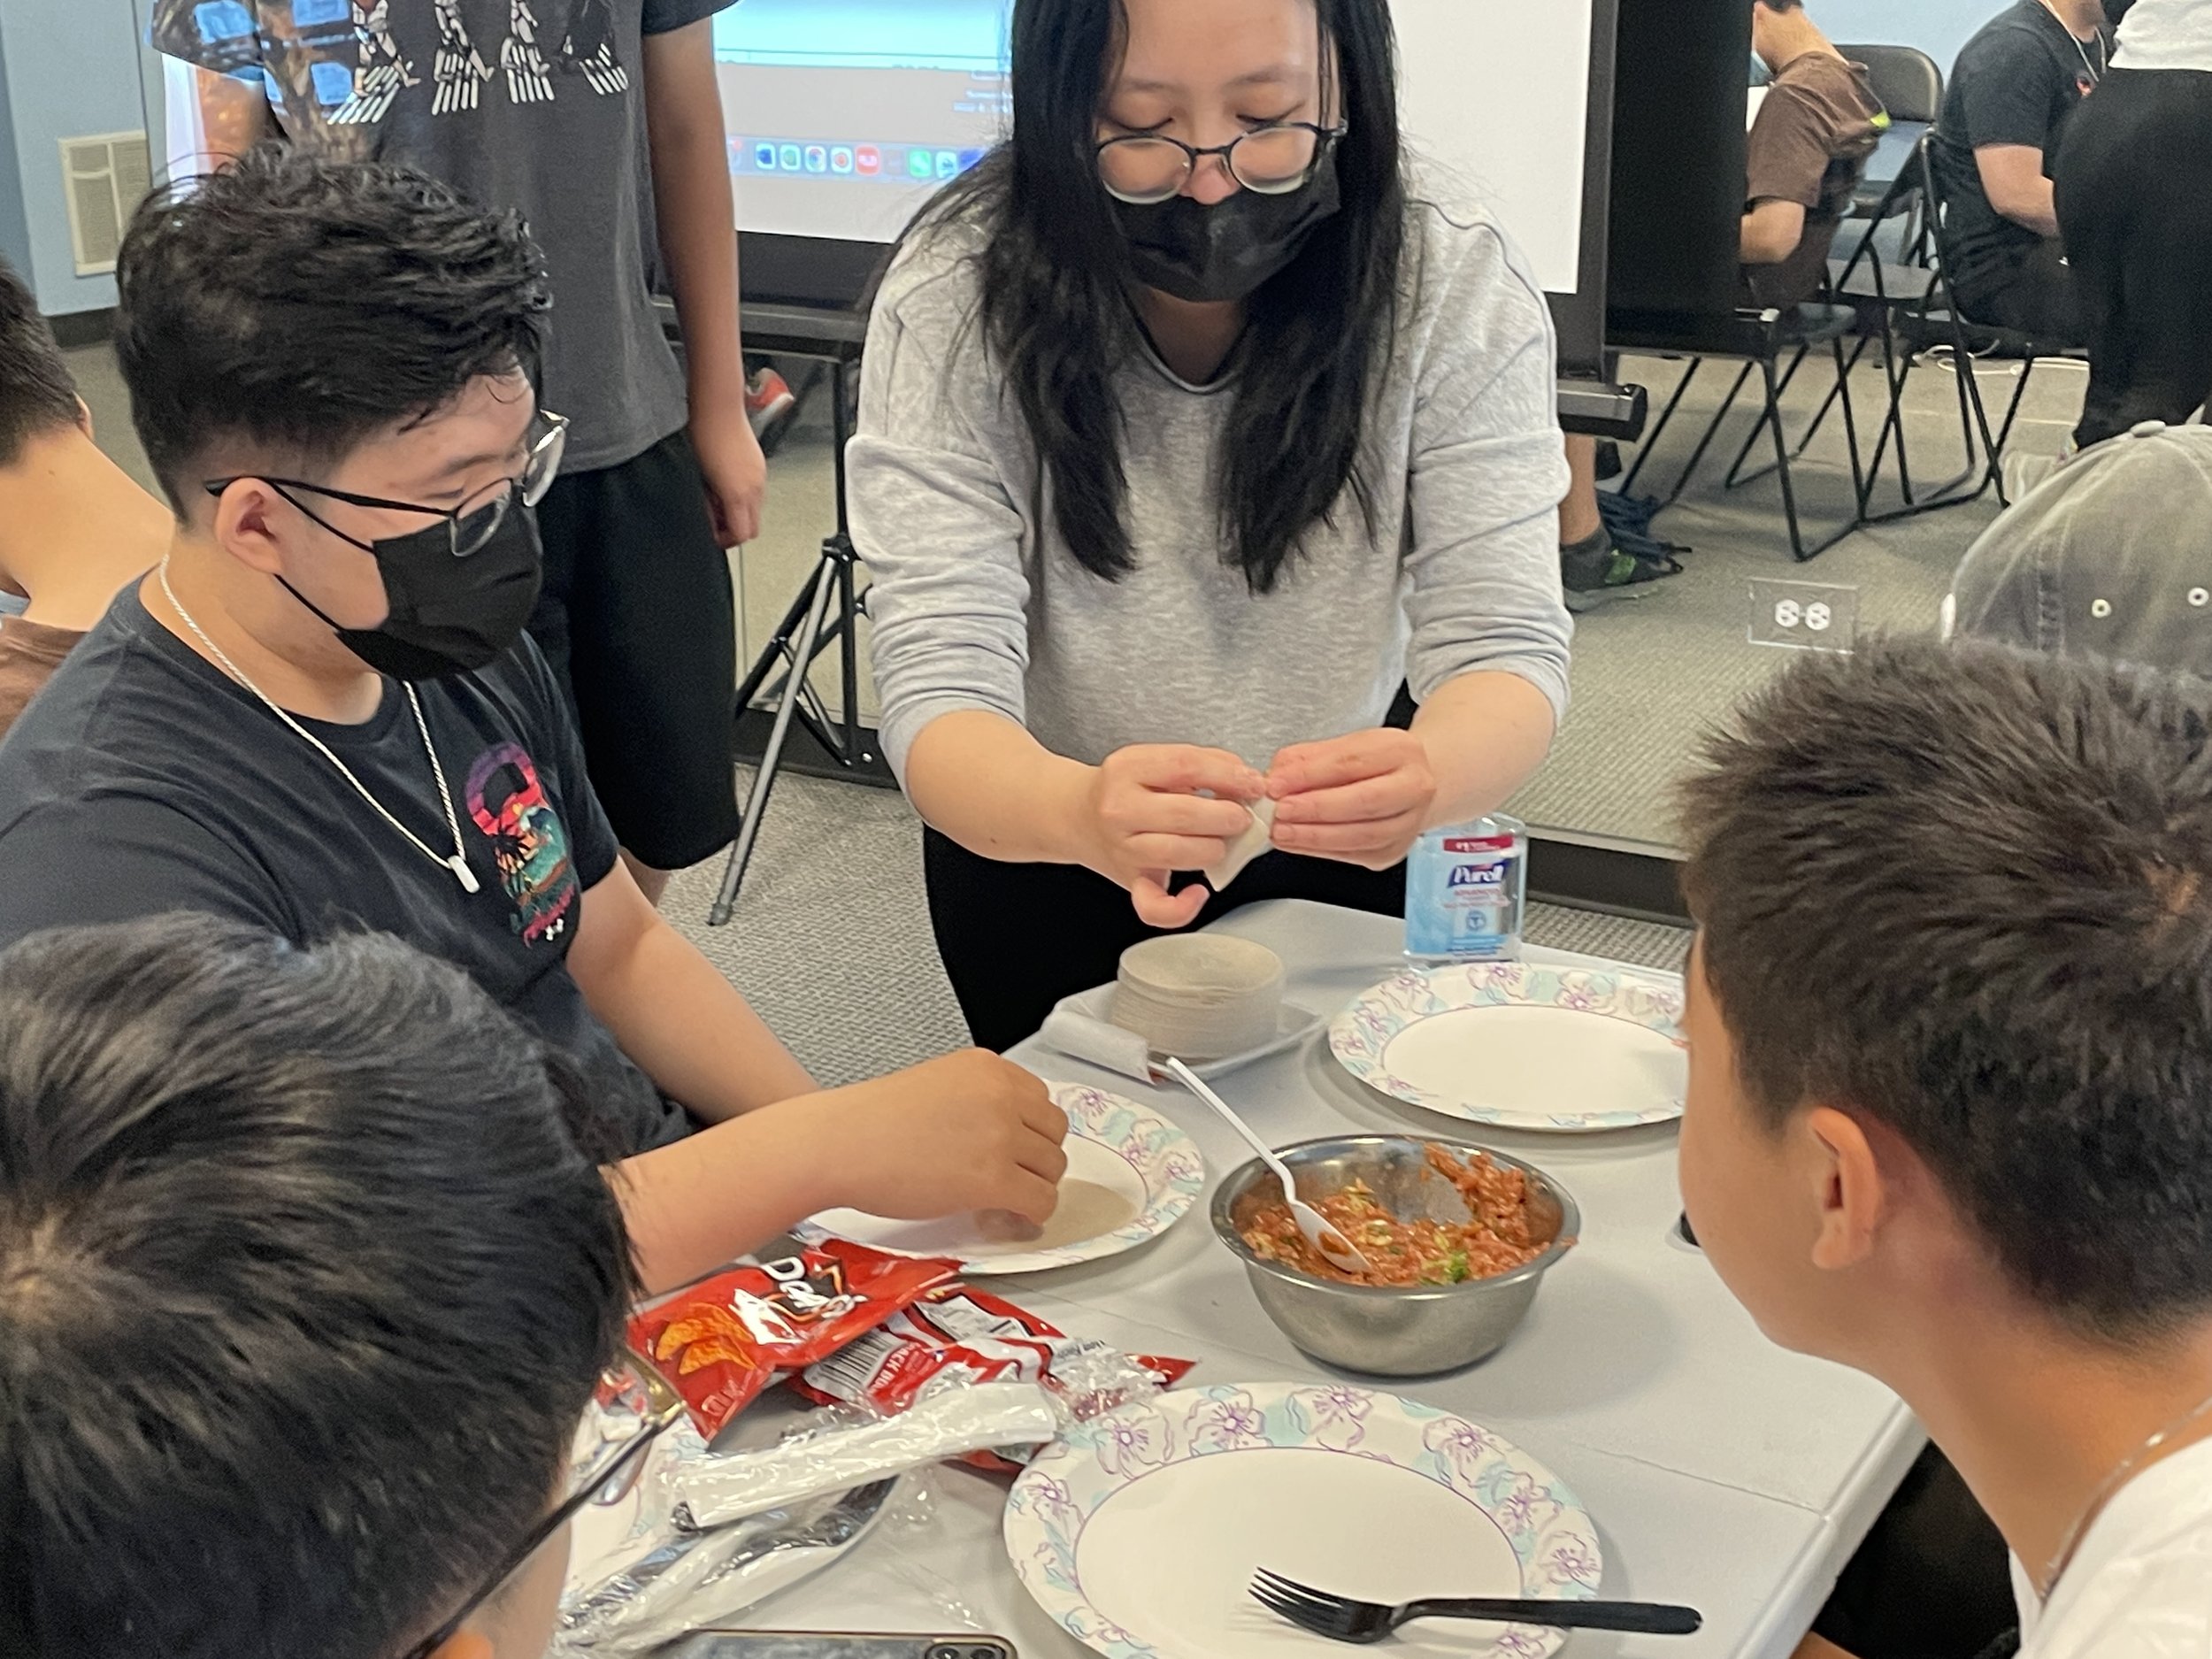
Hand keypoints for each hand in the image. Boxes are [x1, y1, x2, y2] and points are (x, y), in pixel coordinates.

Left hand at [690, 402, 767, 546]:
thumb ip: (706, 504)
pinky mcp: (759, 464)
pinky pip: (755, 492)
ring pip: (755, 510)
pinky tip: (724, 483)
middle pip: (753, 527)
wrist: (717, 404)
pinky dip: (742, 496)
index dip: (726, 540)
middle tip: (714, 520)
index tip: (712, 535)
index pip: (742, 535)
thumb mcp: (697, 477)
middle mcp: (755, 487)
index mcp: (739, 494)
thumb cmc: (703, 432)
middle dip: (734, 529)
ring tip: (716, 498)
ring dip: (738, 512)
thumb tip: (708, 518)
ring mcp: (760, 475)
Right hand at [816, 1050, 1069, 1222]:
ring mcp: (1000, 1135)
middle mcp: (1000, 1094)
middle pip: (1054, 1133)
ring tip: (1000, 1200)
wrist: (838, 1144)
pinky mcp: (992, 1178)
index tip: (1015, 1149)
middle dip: (1036, 1159)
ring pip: (1053, 1169)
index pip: (1041, 1099)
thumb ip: (978, 1101)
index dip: (1030, 1131)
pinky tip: (1003, 1217)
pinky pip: (1041, 1201)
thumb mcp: (936, 1086)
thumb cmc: (870, 1122)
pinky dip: (1030, 1215)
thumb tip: (1007, 1137)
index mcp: (987, 1067)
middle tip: (1009, 1178)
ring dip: (1032, 1188)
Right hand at [1076, 744, 1266, 927]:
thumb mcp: (1156, 761)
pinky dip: (1182, 907)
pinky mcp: (1129, 881)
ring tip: (1220, 841)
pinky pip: (1154, 907)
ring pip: (1178, 853)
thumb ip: (1203, 764)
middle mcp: (1119, 809)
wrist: (1076, 815)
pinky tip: (1199, 891)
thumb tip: (1246, 780)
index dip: (1229, 776)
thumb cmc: (1125, 789)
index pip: (1186, 766)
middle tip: (1241, 818)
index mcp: (1128, 768)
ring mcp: (1123, 848)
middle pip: (1184, 813)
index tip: (1253, 784)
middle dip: (1228, 816)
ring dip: (1214, 848)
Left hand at [1267, 728, 1437, 869]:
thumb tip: (1276, 779)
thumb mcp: (1340, 748)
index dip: (1309, 775)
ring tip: (1281, 831)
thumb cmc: (1370, 765)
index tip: (1276, 784)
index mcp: (1400, 750)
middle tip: (1280, 811)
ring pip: (1361, 835)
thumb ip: (1306, 759)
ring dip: (1314, 836)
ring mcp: (1408, 823)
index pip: (1351, 762)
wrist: (1405, 786)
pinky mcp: (1393, 851)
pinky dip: (1319, 850)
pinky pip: (1354, 854)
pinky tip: (1295, 843)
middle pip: (1365, 801)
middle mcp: (1414, 787)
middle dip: (1316, 809)